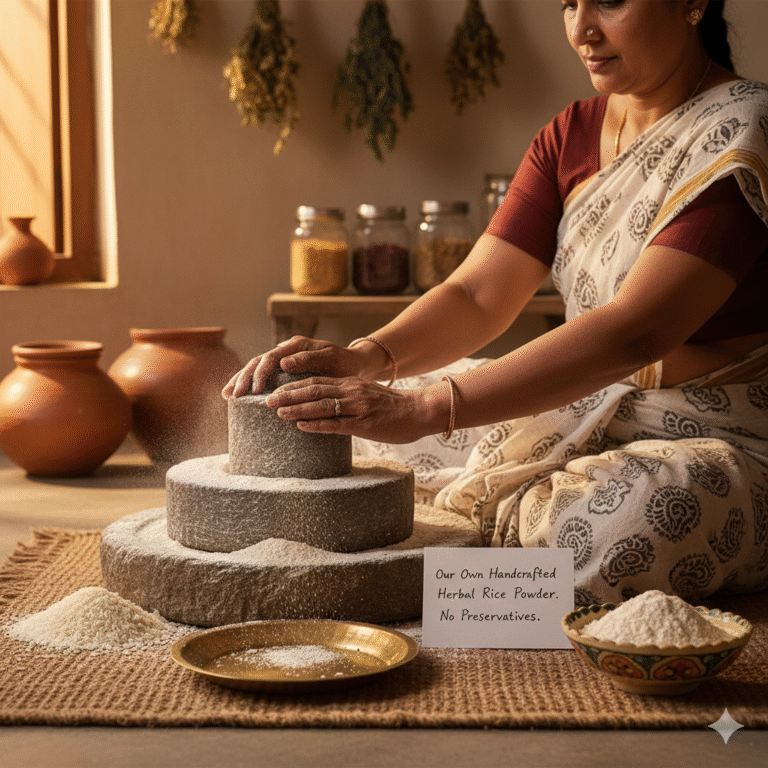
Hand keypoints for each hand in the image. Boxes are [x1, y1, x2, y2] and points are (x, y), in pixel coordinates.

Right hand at [222, 336, 362, 398]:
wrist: (352, 364)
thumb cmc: (344, 362)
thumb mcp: (330, 359)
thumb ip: (308, 359)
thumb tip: (283, 362)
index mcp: (296, 346)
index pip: (271, 357)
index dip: (260, 373)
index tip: (256, 389)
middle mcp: (286, 351)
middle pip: (258, 361)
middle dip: (244, 378)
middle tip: (233, 395)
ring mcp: (283, 360)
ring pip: (256, 367)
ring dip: (241, 380)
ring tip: (227, 394)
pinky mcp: (283, 371)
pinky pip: (262, 376)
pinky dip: (249, 383)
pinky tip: (237, 395)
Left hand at [264, 375, 444, 443]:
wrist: (420, 411)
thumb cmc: (393, 409)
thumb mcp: (366, 397)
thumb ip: (346, 400)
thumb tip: (324, 410)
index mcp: (350, 384)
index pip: (316, 381)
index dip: (293, 386)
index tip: (275, 390)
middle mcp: (351, 392)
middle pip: (313, 390)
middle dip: (288, 395)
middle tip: (267, 400)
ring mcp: (357, 407)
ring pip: (321, 405)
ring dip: (297, 408)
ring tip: (277, 411)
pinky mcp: (364, 424)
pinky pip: (336, 424)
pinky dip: (316, 424)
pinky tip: (301, 426)